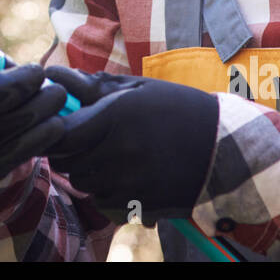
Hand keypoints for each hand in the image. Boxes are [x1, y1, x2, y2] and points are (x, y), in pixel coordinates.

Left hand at [43, 66, 218, 223]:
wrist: (224, 148)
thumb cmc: (179, 109)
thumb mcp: (139, 88)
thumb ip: (94, 86)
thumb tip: (55, 74)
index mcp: (116, 116)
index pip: (61, 135)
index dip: (56, 133)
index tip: (64, 127)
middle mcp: (119, 151)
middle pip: (68, 164)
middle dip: (70, 153)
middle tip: (85, 143)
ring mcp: (129, 182)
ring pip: (84, 185)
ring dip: (88, 173)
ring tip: (110, 158)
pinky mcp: (139, 204)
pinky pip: (104, 202)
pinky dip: (106, 192)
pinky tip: (125, 176)